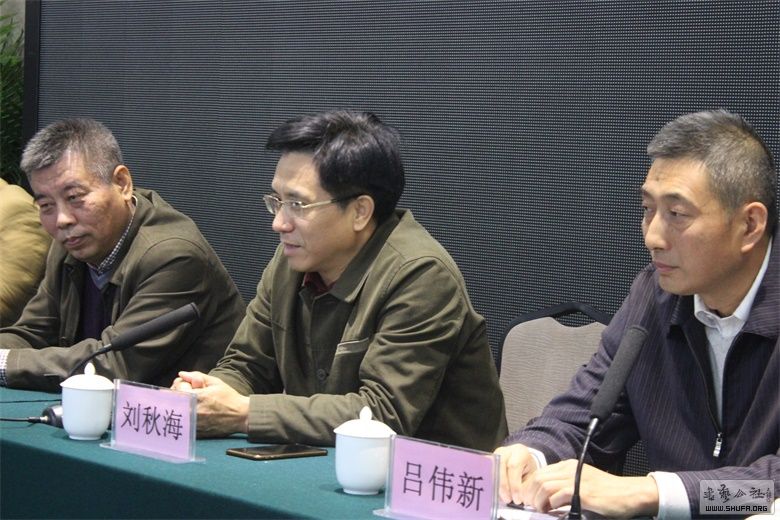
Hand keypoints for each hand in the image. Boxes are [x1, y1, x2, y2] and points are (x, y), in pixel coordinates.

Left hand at [173, 371, 249, 437]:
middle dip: (178, 395)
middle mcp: (191, 411)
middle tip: (190, 393)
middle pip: (173, 400)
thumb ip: (197, 376)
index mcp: (196, 396)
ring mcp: (192, 423)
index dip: (182, 384)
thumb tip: (182, 374)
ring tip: (193, 404)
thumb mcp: (215, 382)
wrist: (240, 416)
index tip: (189, 385)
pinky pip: (182, 423)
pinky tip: (195, 414)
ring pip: (175, 412)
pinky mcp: (194, 432)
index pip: (176, 388)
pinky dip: (184, 417)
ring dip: (180, 406)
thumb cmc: (229, 398)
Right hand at [494, 443, 539, 504]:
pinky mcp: (490, 459)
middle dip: (503, 486)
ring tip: (502, 498)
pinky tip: (496, 492)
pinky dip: (492, 483)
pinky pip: (488, 471)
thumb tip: (517, 499)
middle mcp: (506, 450)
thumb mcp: (530, 476)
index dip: (514, 485)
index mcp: (520, 452)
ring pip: (493, 469)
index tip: (517, 499)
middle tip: (508, 500)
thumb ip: (524, 485)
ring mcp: (495, 454)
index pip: (514, 467)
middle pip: (500, 467)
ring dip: (496, 486)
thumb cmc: (527, 468)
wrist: (521, 458)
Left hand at [520, 459, 658, 516]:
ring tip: (541, 509)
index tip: (529, 499)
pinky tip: (554, 510)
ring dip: (538, 500)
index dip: (530, 487)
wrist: (629, 494)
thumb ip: (564, 486)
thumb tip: (545, 498)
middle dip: (530, 494)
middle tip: (531, 506)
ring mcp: (576, 479)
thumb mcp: (581, 483)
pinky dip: (552, 504)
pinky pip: (558, 495)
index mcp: (568, 465)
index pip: (540, 472)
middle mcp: (570, 469)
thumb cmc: (607, 492)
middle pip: (538, 478)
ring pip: (544, 485)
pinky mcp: (583, 492)